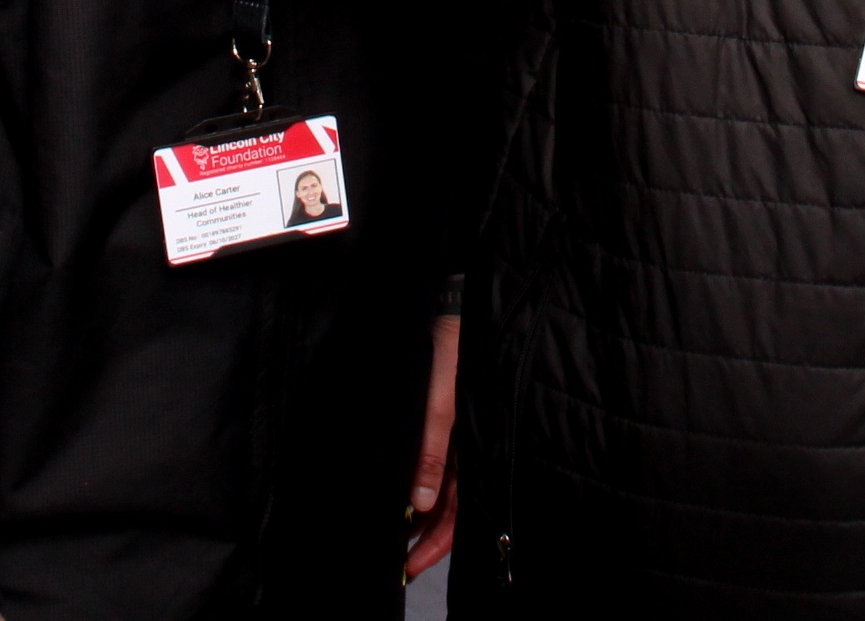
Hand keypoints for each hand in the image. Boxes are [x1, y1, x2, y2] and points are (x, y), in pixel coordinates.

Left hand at [404, 314, 458, 580]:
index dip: (437, 540)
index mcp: (473, 445)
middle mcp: (463, 444)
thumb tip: (420, 503)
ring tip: (391, 534)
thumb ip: (431, 452)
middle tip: (397, 562)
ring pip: (435, 485)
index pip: (458, 509)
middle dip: (424, 535)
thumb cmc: (452, 347)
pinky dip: (414, 479)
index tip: (412, 565)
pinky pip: (428, 459)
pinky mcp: (437, 416)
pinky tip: (397, 491)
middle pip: (446, 504)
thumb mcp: (439, 401)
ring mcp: (450, 431)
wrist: (450, 300)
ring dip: (417, 511)